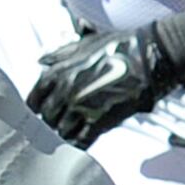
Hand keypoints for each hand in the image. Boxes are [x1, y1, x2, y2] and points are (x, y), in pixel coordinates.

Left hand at [25, 10, 184, 145]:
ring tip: (76, 127)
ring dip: (67, 131)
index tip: (42, 108)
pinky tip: (85, 137)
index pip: (34, 98)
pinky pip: (81, 141)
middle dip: (53, 119)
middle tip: (62, 118)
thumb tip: (42, 61)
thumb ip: (60, 54)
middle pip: (47, 118)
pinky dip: (81, 142)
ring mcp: (82, 108)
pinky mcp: (99, 121)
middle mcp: (65, 92)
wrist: (150, 57)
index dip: (38, 105)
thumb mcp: (85, 43)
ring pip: (62, 131)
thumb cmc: (121, 46)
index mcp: (59, 72)